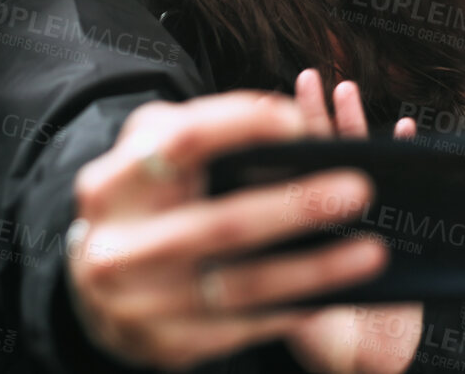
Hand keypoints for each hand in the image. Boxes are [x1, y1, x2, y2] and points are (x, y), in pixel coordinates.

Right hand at [66, 91, 388, 370]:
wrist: (94, 285)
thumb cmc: (142, 201)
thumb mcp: (146, 151)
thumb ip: (199, 127)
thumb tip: (286, 123)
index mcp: (112, 184)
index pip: (181, 142)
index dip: (241, 124)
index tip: (297, 118)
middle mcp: (118, 246)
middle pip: (219, 224)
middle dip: (296, 206)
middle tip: (357, 188)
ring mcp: (140, 304)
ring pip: (240, 286)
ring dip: (314, 269)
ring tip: (370, 250)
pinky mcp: (166, 345)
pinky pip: (243, 326)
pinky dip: (293, 307)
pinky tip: (334, 291)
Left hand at [286, 71, 421, 373]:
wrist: (367, 367)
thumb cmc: (326, 342)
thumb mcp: (295, 307)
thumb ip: (278, 276)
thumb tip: (252, 236)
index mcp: (298, 229)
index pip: (285, 171)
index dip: (282, 137)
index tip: (273, 103)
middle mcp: (327, 218)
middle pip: (319, 157)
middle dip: (314, 118)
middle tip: (310, 78)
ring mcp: (362, 220)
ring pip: (356, 163)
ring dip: (354, 124)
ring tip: (346, 89)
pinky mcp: (401, 230)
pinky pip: (405, 183)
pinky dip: (405, 154)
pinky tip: (407, 128)